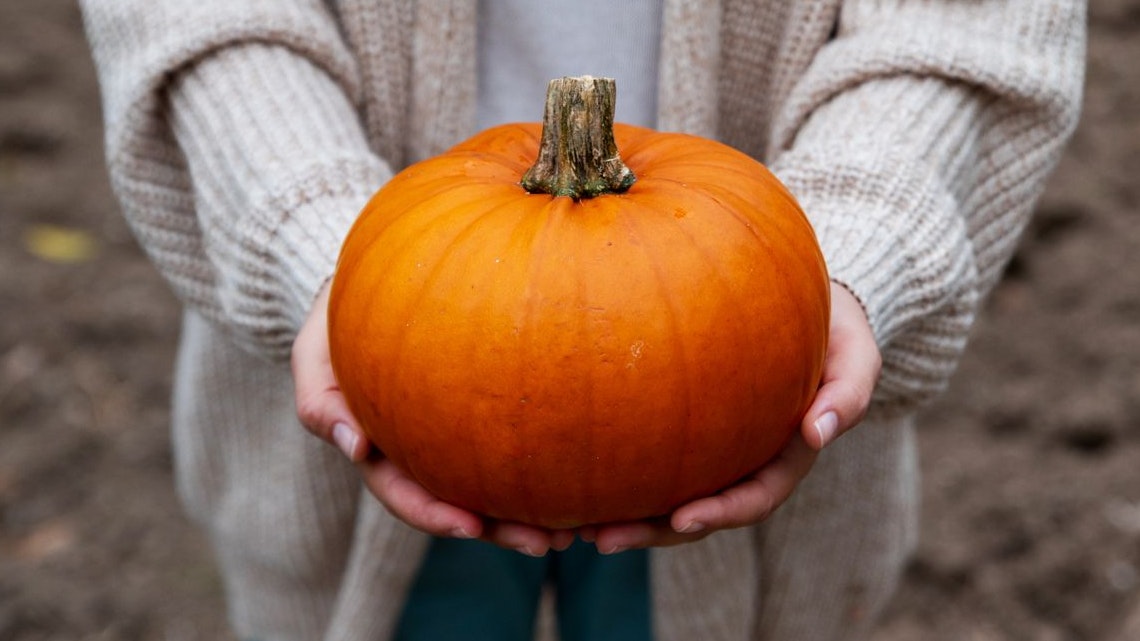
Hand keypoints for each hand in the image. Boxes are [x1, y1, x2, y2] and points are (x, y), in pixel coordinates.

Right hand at [291, 282, 575, 555]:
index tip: (473, 527)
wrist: (374, 285)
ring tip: (574, 528)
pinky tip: (578, 474)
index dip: (436, 516)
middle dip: (501, 529)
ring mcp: (452, 434)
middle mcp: (420, 452)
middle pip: (460, 502)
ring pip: (492, 483)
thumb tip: (355, 448)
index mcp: (380, 450)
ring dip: (529, 511)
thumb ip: (320, 401)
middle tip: (547, 542)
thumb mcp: (313, 355)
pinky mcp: (481, 410)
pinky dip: (541, 463)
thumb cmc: (338, 320)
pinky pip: (511, 442)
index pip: (407, 494)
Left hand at [580, 283, 880, 552]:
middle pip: (696, 511)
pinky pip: (650, 454)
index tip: (680, 520)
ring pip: (666, 493)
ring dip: (625, 514)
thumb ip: (848, 393)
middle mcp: (743, 462)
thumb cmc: (837, 328)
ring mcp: (712, 448)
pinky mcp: (685, 425)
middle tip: (602, 538)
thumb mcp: (858, 355)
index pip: (751, 498)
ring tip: (574, 525)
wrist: (812, 303)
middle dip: (651, 532)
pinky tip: (575, 473)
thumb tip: (819, 433)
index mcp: (784, 456)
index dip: (718, 514)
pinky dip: (617, 471)